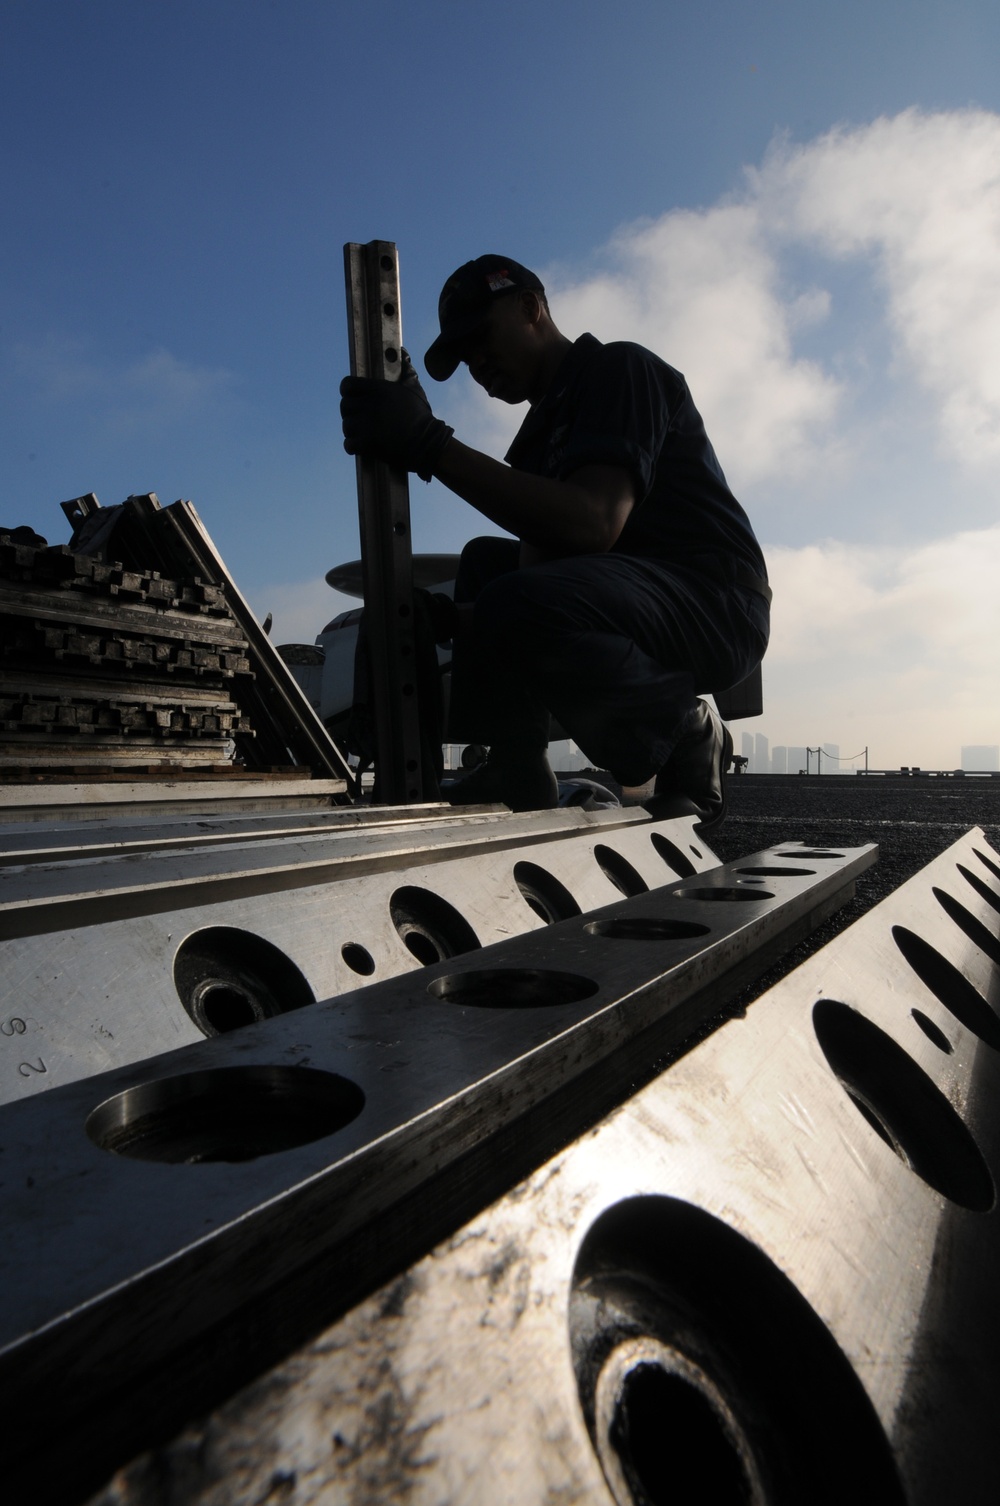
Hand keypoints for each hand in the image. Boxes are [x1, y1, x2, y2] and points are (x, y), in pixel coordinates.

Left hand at [340, 351, 453, 480]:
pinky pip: (348, 444)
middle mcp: (371, 405)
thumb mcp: (414, 389)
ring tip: (362, 433)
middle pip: (345, 406)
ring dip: (352, 431)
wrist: (427, 444)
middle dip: (350, 413)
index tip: (351, 396)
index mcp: (379, 390)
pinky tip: (361, 446)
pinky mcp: (367, 444)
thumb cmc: (421, 416)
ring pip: (346, 426)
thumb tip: (403, 352)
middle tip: (358, 417)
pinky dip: (353, 446)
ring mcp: (367, 425)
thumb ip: (406, 369)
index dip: (347, 390)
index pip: (348, 385)